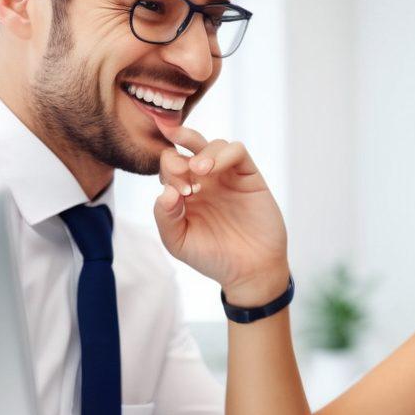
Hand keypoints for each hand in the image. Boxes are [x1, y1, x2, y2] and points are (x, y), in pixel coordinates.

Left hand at [152, 118, 289, 300]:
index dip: (168, 170)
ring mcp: (228, 177)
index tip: (177, 192)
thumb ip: (165, 216)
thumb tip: (165, 190)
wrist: (250, 271)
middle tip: (179, 164)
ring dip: (202, 151)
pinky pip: (238, 151)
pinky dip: (224, 153)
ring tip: (198, 171)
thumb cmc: (213, 257)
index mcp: (185, 192)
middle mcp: (206, 181)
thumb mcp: (178, 241)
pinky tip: (214, 170)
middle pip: (189, 145)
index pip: (170, 165)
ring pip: (214, 145)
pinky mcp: (249, 177)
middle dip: (179, 143)